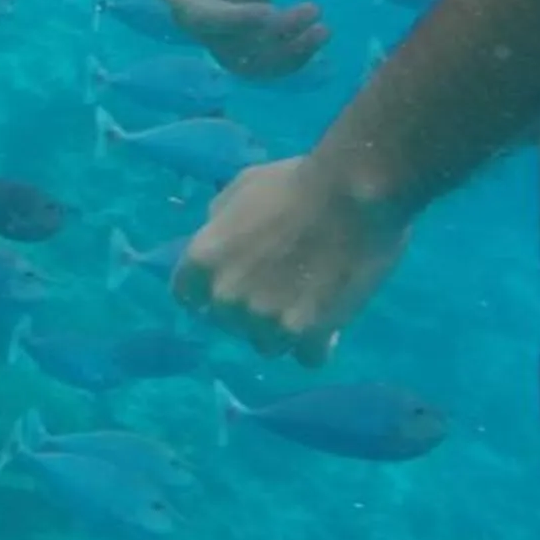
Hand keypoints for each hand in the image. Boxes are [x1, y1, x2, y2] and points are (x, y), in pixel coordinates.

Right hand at [155, 0, 327, 80]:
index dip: (235, 20)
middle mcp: (190, 18)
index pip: (200, 15)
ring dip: (285, 54)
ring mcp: (215, 33)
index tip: (272, 11)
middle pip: (226, 44)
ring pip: (246, 62)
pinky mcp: (240, 41)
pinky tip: (316, 38)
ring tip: (322, 31)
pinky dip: (291, 57)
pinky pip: (262, 62)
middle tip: (312, 11)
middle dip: (272, 35)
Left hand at [172, 154, 408, 364]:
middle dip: (249, 310)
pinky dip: (318, 344)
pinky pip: (308, 357)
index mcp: (203, 259)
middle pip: (228, 323)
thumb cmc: (296, 182)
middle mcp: (226, 297)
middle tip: (280, 286)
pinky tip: (331, 323)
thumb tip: (216, 236)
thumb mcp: (241, 188)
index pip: (186, 296)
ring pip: (266, 345)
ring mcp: (265, 321)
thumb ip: (220, 222)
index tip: (231, 284)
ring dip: (282, 330)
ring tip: (309, 303)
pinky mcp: (307, 336)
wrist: (353, 194)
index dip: (208, 291)